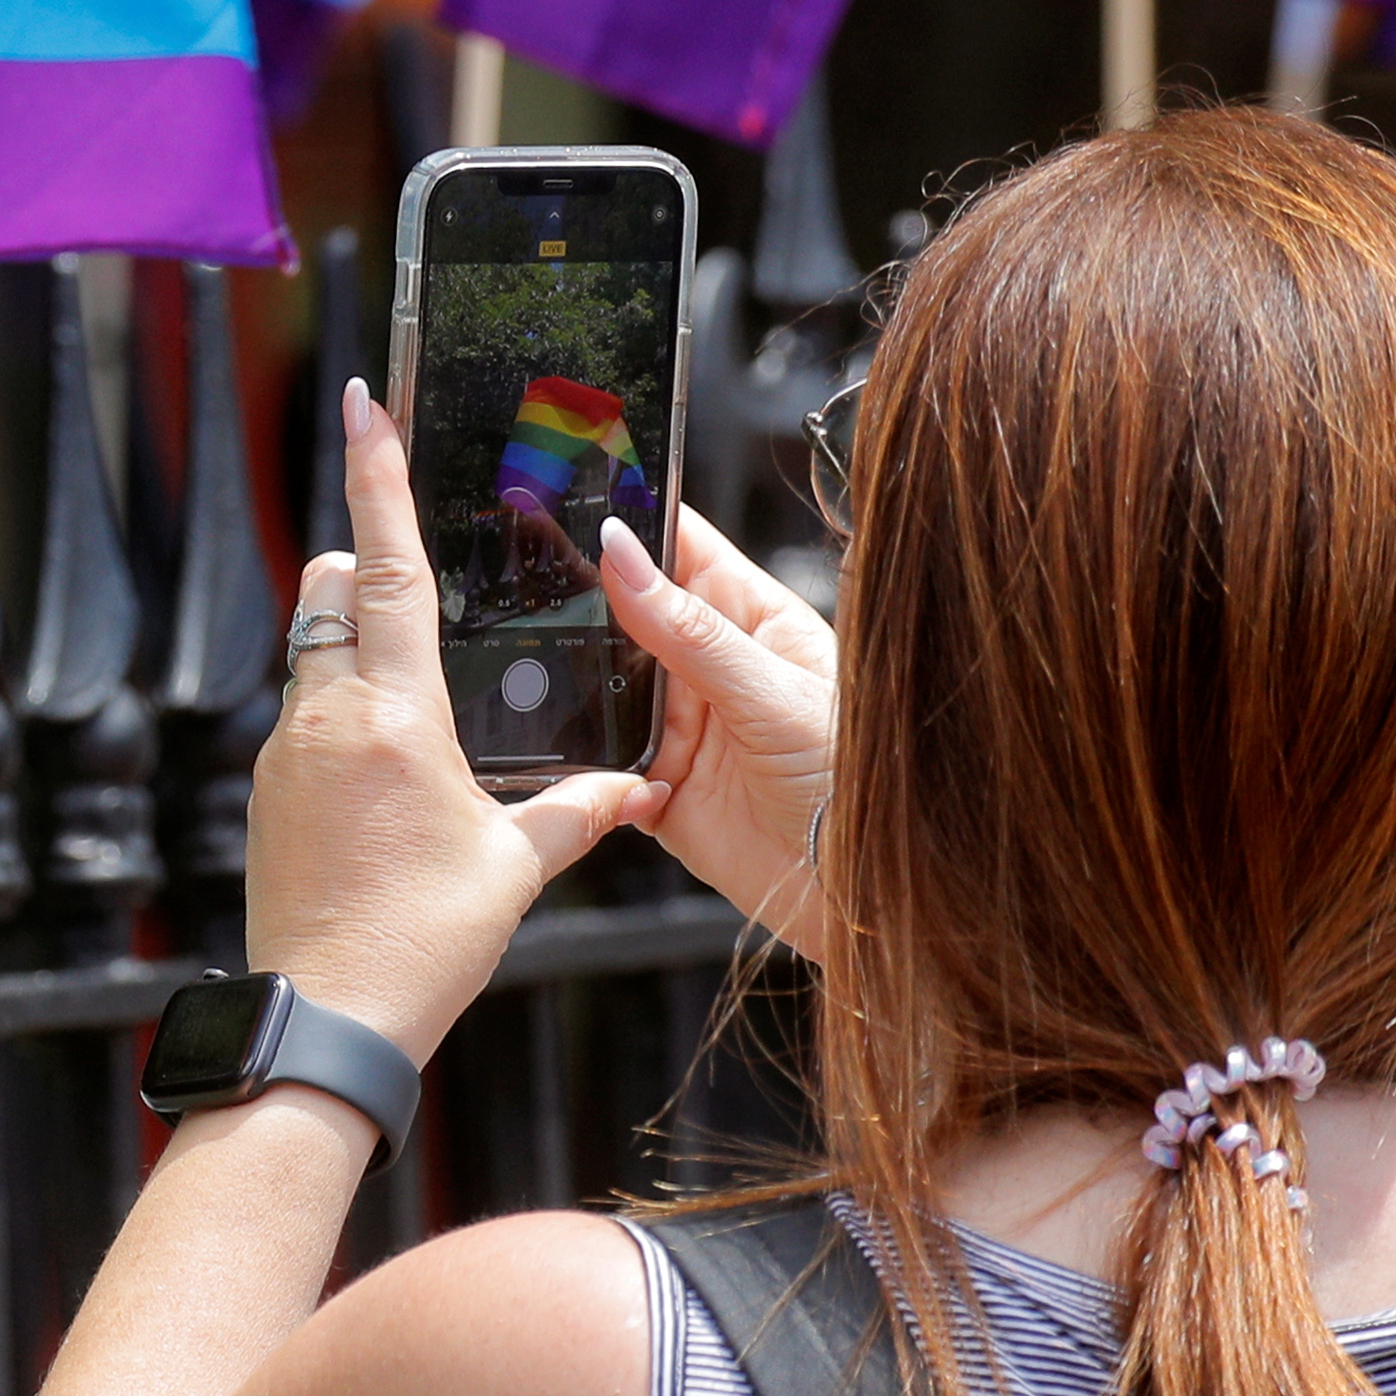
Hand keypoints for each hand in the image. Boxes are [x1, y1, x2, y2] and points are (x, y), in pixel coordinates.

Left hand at [240, 382, 662, 1059]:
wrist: (322, 1024)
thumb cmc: (420, 944)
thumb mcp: (512, 871)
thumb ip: (572, 815)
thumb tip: (630, 790)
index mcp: (393, 714)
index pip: (389, 564)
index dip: (377, 474)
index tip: (361, 402)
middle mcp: (325, 716)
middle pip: (332, 592)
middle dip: (366, 567)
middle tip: (420, 589)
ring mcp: (282, 754)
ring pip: (313, 656)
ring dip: (355, 650)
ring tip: (418, 708)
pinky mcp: (264, 795)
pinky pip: (302, 721)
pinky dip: (341, 717)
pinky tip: (385, 779)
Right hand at [596, 504, 837, 950]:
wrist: (856, 896)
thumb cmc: (853, 782)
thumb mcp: (772, 694)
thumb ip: (690, 629)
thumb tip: (622, 553)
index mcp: (750, 615)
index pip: (678, 543)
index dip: (628, 517)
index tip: (572, 499)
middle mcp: (709, 663)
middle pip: (624, 608)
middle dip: (584, 602)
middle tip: (539, 594)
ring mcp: (681, 722)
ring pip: (602, 682)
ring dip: (582, 684)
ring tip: (571, 685)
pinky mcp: (657, 782)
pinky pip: (600, 757)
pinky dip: (588, 758)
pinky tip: (601, 759)